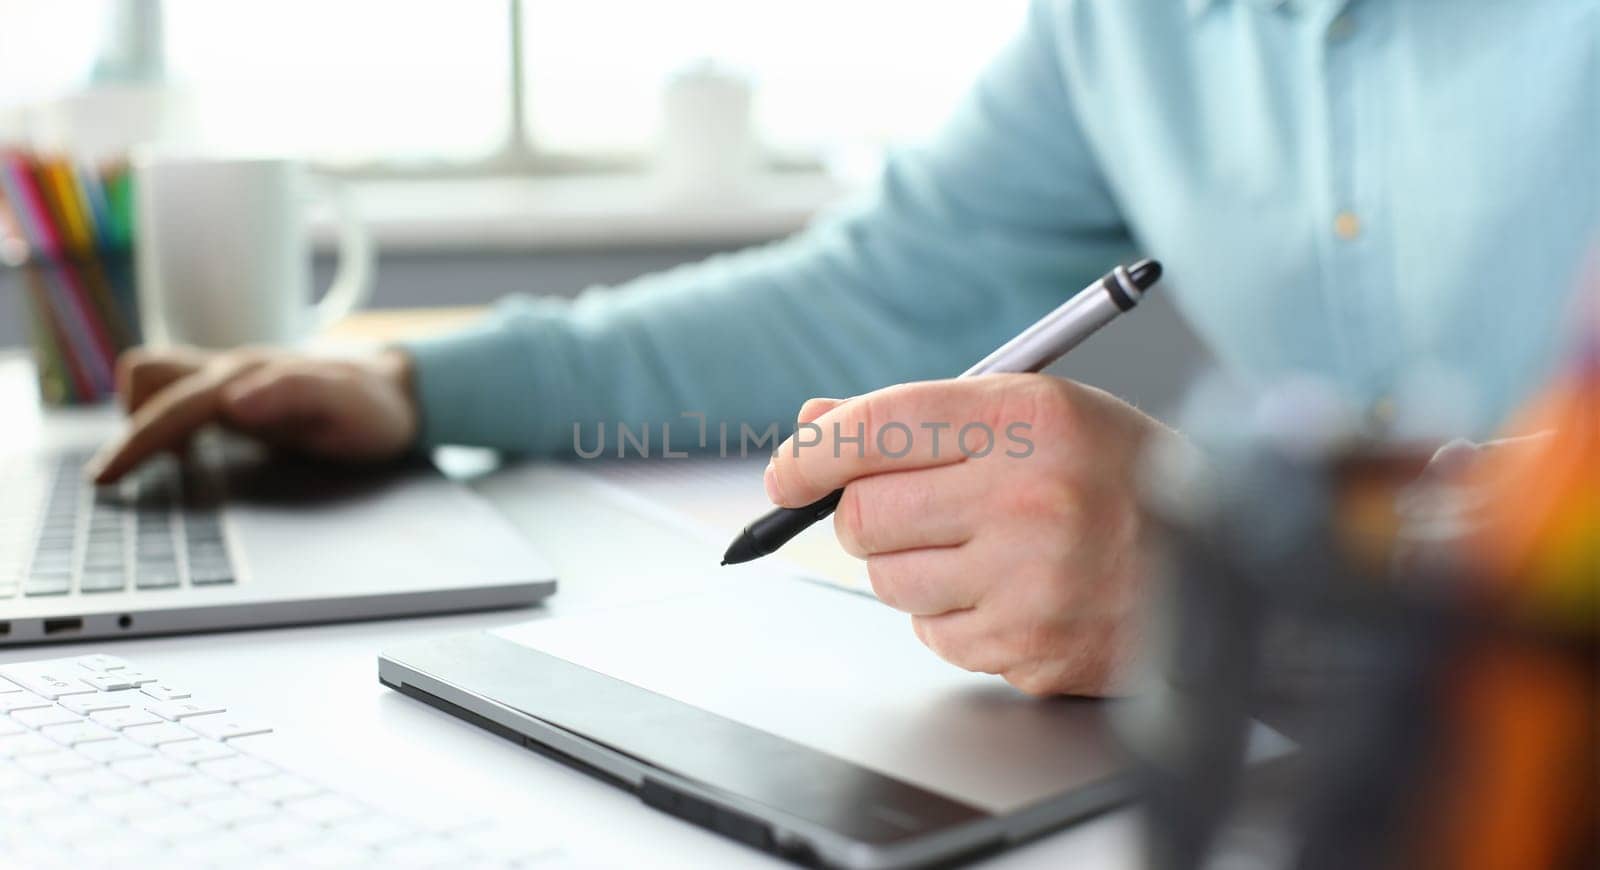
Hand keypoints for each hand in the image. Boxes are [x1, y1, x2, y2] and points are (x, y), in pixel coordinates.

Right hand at [86, 346, 419, 483]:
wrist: (400, 393)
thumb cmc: (373, 405)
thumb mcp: (346, 405)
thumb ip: (293, 394)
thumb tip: (233, 400)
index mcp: (250, 374)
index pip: (177, 404)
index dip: (139, 440)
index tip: (107, 477)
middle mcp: (232, 369)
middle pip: (149, 375)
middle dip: (130, 424)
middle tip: (124, 476)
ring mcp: (232, 380)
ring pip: (160, 384)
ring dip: (147, 422)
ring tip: (162, 469)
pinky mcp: (237, 395)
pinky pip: (182, 401)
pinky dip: (168, 426)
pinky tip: (190, 458)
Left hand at [765, 375, 1169, 696]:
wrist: (1215, 560)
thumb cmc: (1115, 475)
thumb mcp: (1032, 413)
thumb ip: (919, 417)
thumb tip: (812, 423)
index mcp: (1029, 419)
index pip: (878, 427)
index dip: (811, 450)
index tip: (788, 469)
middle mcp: (1029, 497)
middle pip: (865, 515)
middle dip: (863, 515)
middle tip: (898, 510)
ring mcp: (1032, 581)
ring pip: (889, 582)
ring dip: (908, 568)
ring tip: (976, 549)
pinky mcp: (1031, 647)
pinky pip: (934, 635)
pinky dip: (951, 616)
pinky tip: (1006, 590)